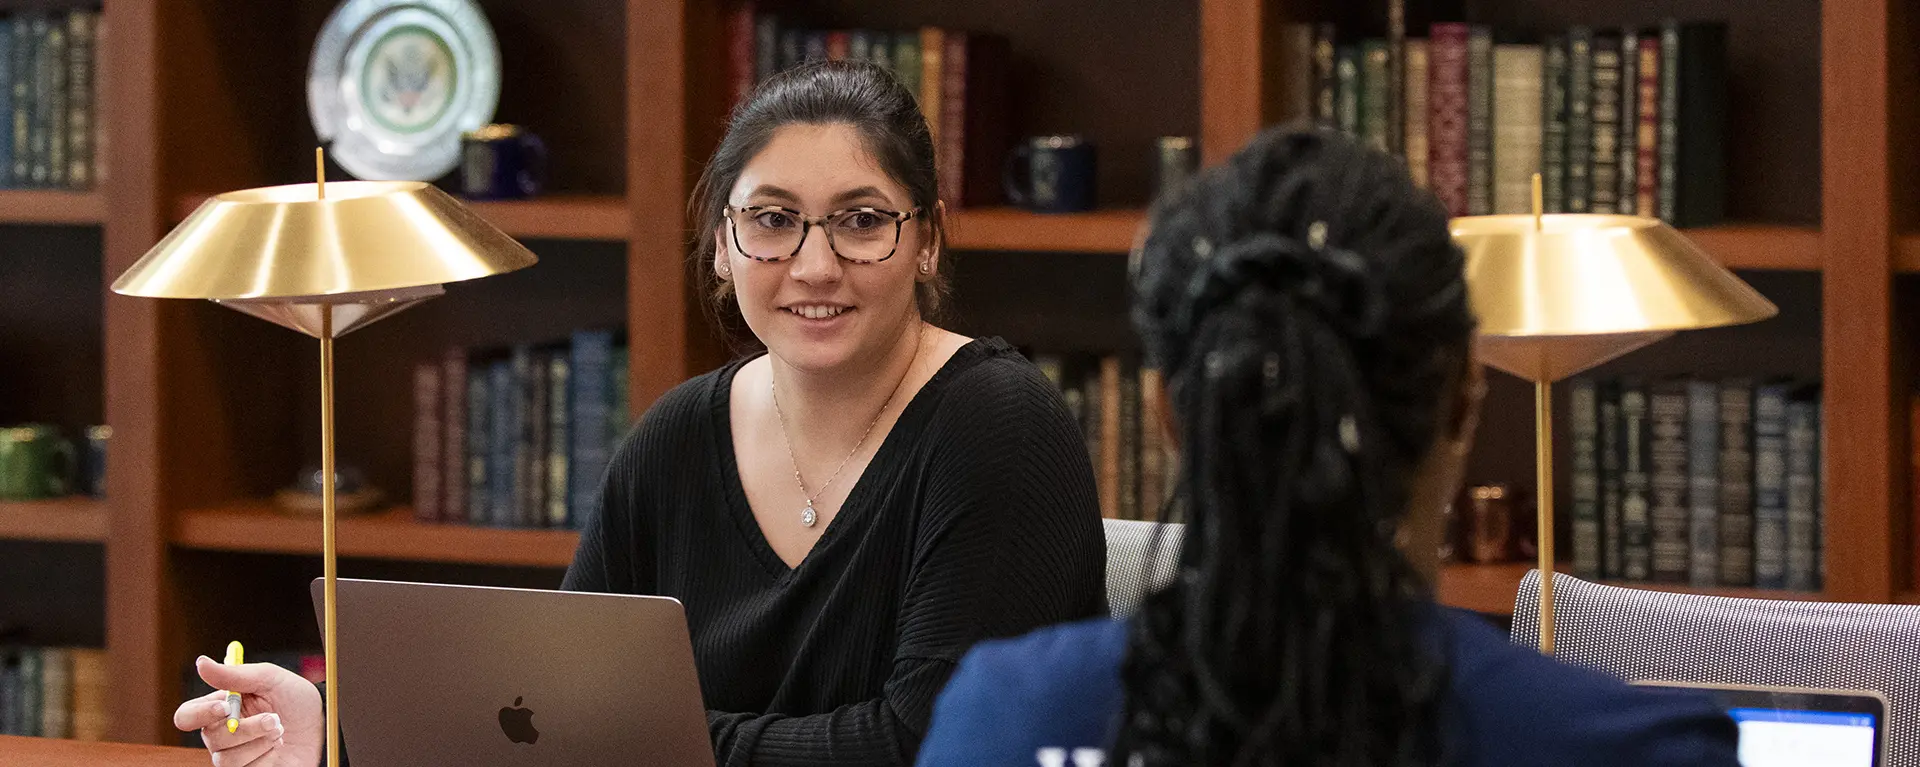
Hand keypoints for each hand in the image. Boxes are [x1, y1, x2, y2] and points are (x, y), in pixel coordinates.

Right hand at [173, 655, 323, 766]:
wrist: (323, 728)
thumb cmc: (297, 701)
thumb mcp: (272, 679)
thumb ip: (236, 674)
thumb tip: (201, 663)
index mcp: (222, 707)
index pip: (188, 715)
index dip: (200, 712)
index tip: (224, 706)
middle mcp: (222, 733)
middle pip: (208, 736)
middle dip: (245, 728)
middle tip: (272, 719)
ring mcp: (233, 755)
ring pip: (226, 756)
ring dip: (259, 740)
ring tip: (280, 729)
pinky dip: (265, 755)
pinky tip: (277, 746)